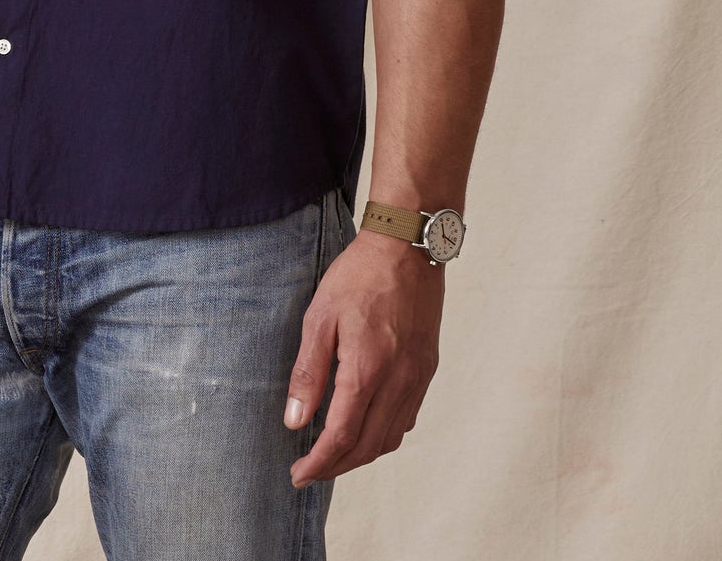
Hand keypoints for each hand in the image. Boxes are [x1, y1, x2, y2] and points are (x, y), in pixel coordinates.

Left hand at [284, 229, 443, 486]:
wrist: (406, 246)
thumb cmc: (359, 275)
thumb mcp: (320, 316)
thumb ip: (309, 372)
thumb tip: (295, 421)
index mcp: (368, 370)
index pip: (342, 437)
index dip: (319, 463)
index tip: (298, 475)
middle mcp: (398, 382)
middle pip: (368, 447)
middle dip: (337, 467)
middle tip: (310, 471)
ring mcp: (417, 377)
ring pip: (391, 438)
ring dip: (361, 455)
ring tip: (334, 455)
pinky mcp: (426, 367)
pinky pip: (407, 418)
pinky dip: (384, 434)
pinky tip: (366, 426)